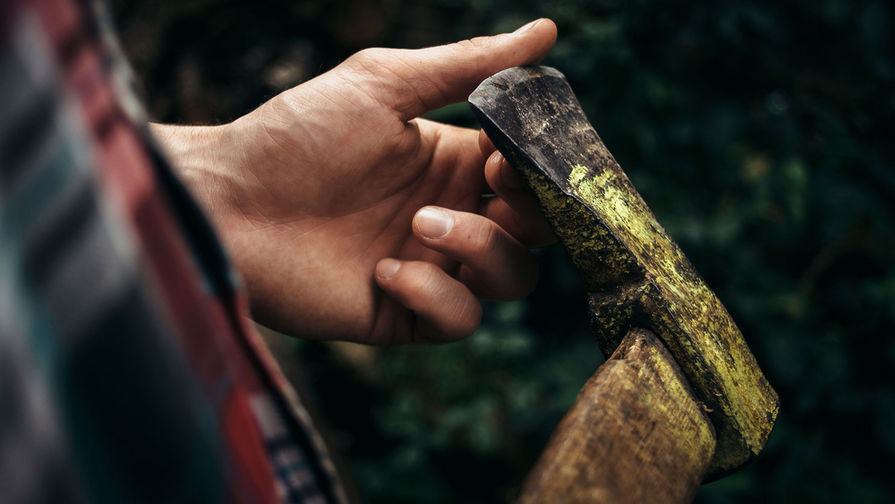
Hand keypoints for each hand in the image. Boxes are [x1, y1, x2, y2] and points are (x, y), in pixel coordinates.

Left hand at [152, 19, 556, 343]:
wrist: (228, 201)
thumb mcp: (384, 84)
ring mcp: (431, 267)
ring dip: (481, 248)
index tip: (507, 152)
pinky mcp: (404, 313)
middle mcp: (451, 216)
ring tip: (420, 223)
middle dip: (531, 213)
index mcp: (453, 163)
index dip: (538, 169)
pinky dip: (436, 295)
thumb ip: (467, 65)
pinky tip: (384, 269)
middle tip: (488, 185)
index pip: (531, 175)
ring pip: (510, 279)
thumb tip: (549, 32)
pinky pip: (460, 319)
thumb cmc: (298, 135)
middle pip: (537, 232)